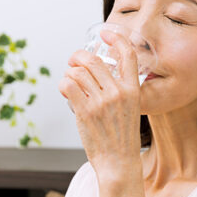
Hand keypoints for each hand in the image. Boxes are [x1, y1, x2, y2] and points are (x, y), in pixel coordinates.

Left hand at [58, 30, 141, 179]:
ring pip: (77, 72)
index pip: (128, 55)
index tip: (105, 33)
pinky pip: (68, 85)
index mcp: (133, 90)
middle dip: (77, 57)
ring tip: (70, 82)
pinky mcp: (85, 111)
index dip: (116, 39)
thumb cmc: (121, 139)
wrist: (119, 163)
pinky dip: (63, 84)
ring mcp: (101, 102)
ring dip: (69, 74)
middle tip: (72, 62)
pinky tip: (65, 90)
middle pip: (93, 60)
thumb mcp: (130, 110)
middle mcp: (118, 92)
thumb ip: (118, 92)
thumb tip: (92, 75)